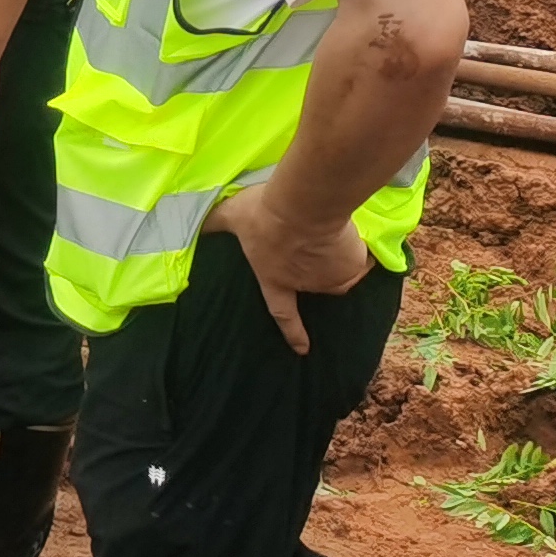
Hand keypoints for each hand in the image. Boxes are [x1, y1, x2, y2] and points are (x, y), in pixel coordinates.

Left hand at [206, 181, 371, 353]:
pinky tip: (348, 232)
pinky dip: (357, 249)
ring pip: (340, 271)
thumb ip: (217, 223)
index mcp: (274, 279)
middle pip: (315, 282)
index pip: (281, 313)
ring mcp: (331, 280)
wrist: (305, 206)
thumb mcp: (233, 215)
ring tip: (328, 232)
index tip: (303, 350)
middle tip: (313, 245)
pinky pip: (361, 260)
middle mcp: (305, 286)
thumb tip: (194, 225)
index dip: (292, 332)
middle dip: (316, 266)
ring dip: (336, 256)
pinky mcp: (354, 268)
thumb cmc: (265, 214)